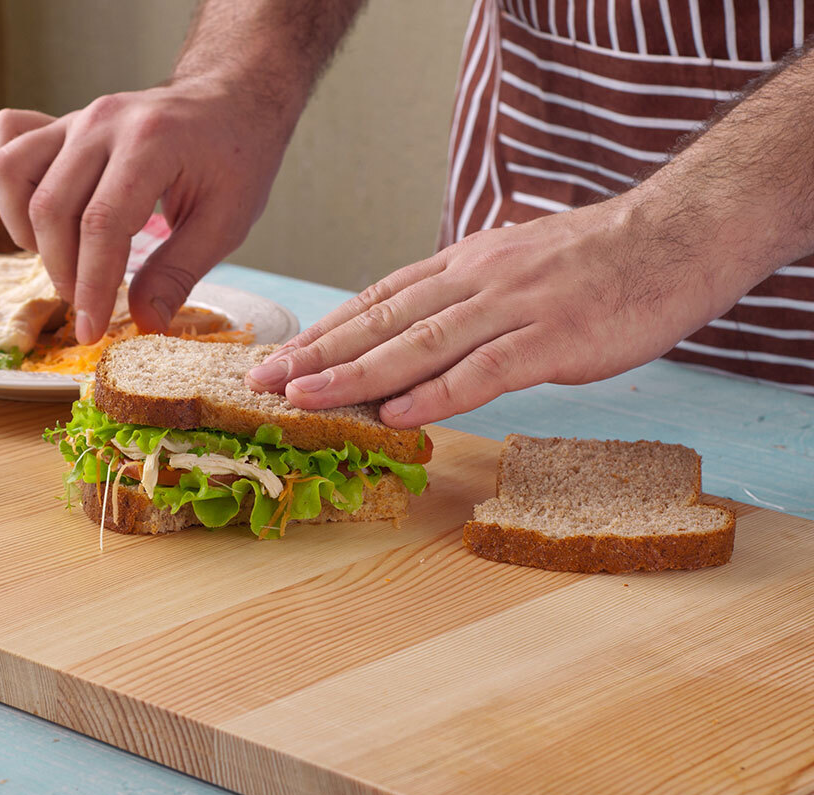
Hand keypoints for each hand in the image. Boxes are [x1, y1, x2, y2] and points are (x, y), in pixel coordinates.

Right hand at [0, 79, 290, 343]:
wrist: (231, 100)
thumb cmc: (235, 160)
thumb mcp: (226, 222)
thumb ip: (179, 272)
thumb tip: (144, 322)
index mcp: (151, 142)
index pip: (102, 224)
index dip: (91, 285)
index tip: (91, 330)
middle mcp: (103, 122)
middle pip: (52, 207)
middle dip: (63, 271)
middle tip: (87, 304)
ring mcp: (77, 117)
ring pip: (12, 172)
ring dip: (28, 230)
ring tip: (65, 260)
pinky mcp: (62, 122)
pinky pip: (9, 144)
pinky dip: (12, 188)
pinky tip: (42, 218)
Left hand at [245, 193, 751, 426]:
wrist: (675, 236)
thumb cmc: (597, 260)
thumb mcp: (515, 266)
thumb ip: (466, 298)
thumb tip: (420, 331)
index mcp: (463, 266)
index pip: (377, 299)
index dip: (323, 331)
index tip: (278, 358)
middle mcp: (475, 281)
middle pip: (381, 320)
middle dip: (316, 354)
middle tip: (263, 381)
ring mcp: (512, 308)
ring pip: (418, 344)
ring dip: (355, 375)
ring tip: (304, 398)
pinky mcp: (552, 338)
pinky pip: (484, 369)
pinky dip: (437, 393)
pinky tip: (397, 413)